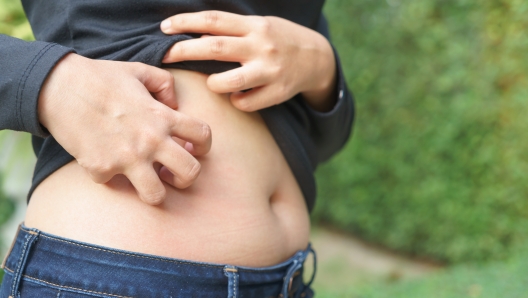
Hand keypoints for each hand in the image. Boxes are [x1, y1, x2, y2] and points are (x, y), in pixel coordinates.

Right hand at [39, 53, 211, 204]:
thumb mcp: (139, 70)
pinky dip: (109, 176)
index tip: (194, 150)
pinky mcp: (101, 169)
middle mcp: (151, 140)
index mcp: (163, 117)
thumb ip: (164, 85)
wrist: (59, 87)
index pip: (203, 135)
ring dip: (154, 191)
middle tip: (174, 174)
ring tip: (146, 181)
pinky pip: (113, 184)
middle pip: (191, 173)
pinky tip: (102, 160)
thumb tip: (174, 105)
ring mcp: (127, 158)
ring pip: (157, 195)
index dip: (204, 145)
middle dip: (187, 178)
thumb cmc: (101, 78)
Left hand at [161, 11, 336, 111]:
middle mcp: (261, 46)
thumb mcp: (260, 26)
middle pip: (215, 47)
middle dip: (184, 51)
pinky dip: (236, 101)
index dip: (186, 22)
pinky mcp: (277, 92)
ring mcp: (270, 71)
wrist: (317, 58)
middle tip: (165, 56)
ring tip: (213, 83)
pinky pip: (245, 103)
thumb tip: (193, 35)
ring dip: (213, 84)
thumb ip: (233, 30)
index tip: (164, 29)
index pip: (214, 20)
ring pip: (228, 82)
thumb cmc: (279, 40)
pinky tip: (239, 96)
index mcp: (254, 26)